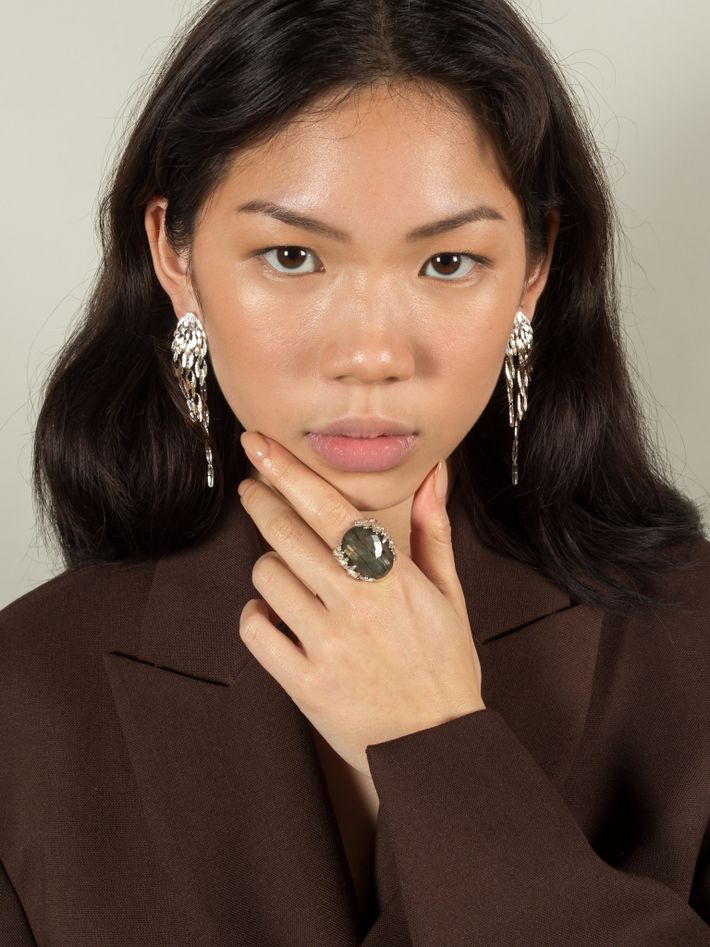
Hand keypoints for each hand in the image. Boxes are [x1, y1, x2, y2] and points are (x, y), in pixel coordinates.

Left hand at [237, 431, 485, 774]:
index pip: (329, 509)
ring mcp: (325, 644)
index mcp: (391, 578)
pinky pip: (254, 629)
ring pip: (266, 577)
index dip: (288, 471)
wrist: (436, 746)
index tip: (259, 444)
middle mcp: (354, 605)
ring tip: (288, 573)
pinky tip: (276, 615)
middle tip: (253, 489)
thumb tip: (433, 474)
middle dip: (261, 501)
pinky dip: (257, 615)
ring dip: (269, 566)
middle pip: (284, 533)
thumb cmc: (443, 665)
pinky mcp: (302, 682)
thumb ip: (433, 530)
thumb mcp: (449, 595)